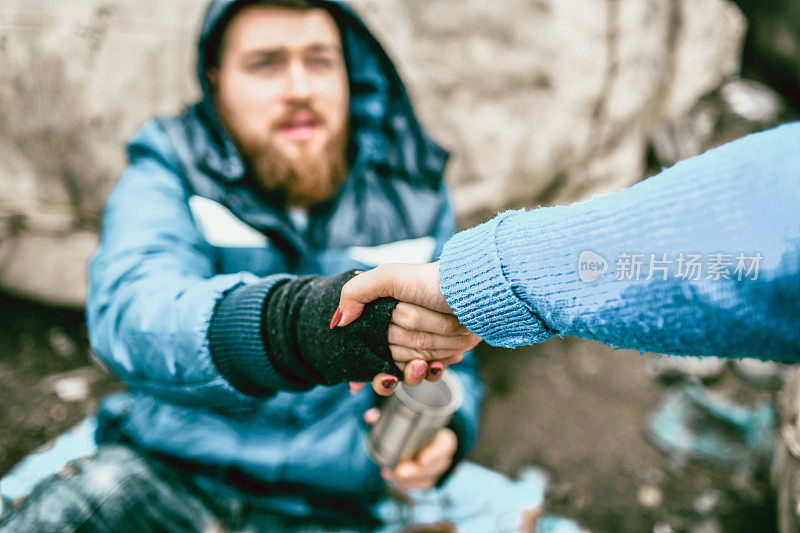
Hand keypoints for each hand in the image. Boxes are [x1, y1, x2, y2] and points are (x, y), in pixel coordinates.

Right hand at [338, 267, 479, 394]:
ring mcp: (423, 341)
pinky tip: (440, 364)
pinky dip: (435, 370)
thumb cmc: (431, 281)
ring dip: (416, 370)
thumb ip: (355, 292)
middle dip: (395, 364)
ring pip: (408, 371)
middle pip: (386, 361)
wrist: (475, 292)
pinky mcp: (443, 350)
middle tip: (410, 357)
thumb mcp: (389, 277)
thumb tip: (339, 321)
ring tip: (423, 363)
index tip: (355, 384)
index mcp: (383, 312)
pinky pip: (431, 372)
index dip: (359, 368)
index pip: (363, 346)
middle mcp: (400, 327)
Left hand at [364, 408, 456, 490]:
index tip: (421, 458)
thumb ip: (389, 417)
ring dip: (407, 479)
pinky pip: (419, 486)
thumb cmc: (418, 428)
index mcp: (444, 439)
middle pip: (434, 468)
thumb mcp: (408, 420)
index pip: (445, 446)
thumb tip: (369, 416)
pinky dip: (405, 484)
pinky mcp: (428, 480)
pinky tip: (391, 478)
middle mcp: (443, 457)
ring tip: (389, 473)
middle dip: (415, 471)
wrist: (429, 440)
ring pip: (426, 480)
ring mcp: (437, 471)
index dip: (435, 454)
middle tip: (399, 470)